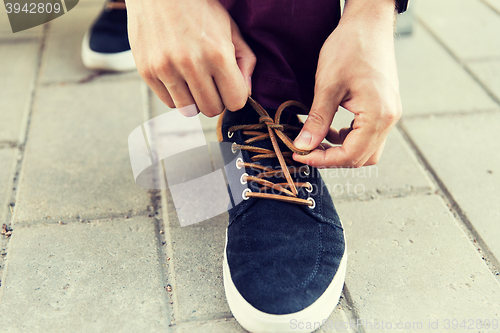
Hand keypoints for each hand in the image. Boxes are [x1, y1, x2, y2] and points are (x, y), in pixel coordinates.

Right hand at [126, 0, 255, 116]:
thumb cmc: (199, 8)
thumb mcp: (230, 28)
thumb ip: (245, 61)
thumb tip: (246, 94)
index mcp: (218, 54)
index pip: (235, 101)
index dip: (235, 96)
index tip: (229, 86)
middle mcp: (191, 64)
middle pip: (212, 109)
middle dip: (216, 99)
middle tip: (212, 82)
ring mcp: (166, 69)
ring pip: (189, 110)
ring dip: (195, 100)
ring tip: (194, 79)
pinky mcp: (147, 72)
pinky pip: (169, 102)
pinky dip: (176, 95)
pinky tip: (178, 76)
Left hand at [293, 0, 401, 167]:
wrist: (368, 23)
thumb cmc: (350, 47)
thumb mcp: (327, 86)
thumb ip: (317, 120)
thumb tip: (304, 146)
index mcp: (378, 115)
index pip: (350, 155)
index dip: (323, 160)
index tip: (300, 155)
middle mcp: (389, 118)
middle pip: (361, 158)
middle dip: (331, 158)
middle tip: (305, 150)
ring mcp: (389, 113)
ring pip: (366, 149)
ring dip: (340, 150)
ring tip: (315, 141)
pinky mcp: (384, 108)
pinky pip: (368, 135)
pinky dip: (348, 139)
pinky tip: (329, 130)